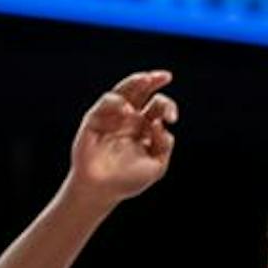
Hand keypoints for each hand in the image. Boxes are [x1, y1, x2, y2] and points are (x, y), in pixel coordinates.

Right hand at [68, 71, 177, 205]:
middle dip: (154, 81)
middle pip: (142, 91)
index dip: (168, 107)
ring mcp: (111, 117)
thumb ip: (164, 145)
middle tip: (166, 76)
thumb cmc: (128, 181)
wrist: (102, 191)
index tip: (172, 118)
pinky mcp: (94, 119)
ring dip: (136, 81)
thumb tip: (160, 123)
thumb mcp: (157, 166)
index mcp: (145, 126)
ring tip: (147, 78)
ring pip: (124, 90)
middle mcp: (129, 118)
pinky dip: (118, 102)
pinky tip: (128, 111)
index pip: (158, 107)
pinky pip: (106, 102)